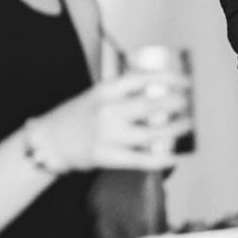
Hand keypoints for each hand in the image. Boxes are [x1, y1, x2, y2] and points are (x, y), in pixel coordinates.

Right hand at [41, 71, 191, 170]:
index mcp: (104, 90)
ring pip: (150, 133)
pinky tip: (174, 156)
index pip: (141, 78)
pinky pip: (140, 159)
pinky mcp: (107, 156)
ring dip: (174, 129)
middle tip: (190, 105)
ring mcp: (107, 134)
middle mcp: (107, 110)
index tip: (186, 81)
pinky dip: (161, 158)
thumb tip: (158, 92)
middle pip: (149, 105)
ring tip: (188, 125)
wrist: (47, 141)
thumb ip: (123, 94)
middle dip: (175, 104)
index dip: (167, 78)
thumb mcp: (97, 95)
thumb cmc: (76, 116)